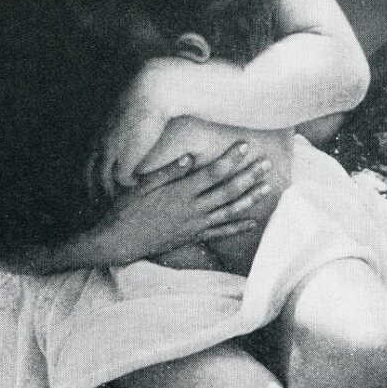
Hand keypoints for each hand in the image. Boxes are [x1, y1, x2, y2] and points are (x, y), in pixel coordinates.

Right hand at [82, 144, 273, 266]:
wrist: (118, 242)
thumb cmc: (126, 210)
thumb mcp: (142, 186)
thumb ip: (168, 172)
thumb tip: (190, 157)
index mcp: (180, 192)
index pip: (212, 172)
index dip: (231, 158)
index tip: (245, 145)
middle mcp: (192, 209)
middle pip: (227, 190)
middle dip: (249, 176)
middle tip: (267, 163)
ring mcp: (195, 225)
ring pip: (229, 211)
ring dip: (250, 199)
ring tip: (268, 187)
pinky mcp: (193, 237)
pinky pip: (220, 233)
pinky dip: (238, 228)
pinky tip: (253, 222)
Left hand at [93, 61, 178, 195]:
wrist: (152, 92)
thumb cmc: (146, 97)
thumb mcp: (129, 112)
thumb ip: (126, 123)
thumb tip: (132, 127)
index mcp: (100, 132)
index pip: (89, 159)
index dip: (91, 173)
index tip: (95, 184)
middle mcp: (101, 143)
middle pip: (90, 173)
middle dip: (94, 188)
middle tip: (99, 202)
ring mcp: (111, 151)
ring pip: (105, 179)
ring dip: (112, 191)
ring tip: (120, 200)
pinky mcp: (126, 156)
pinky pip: (123, 179)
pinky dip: (130, 185)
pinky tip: (139, 186)